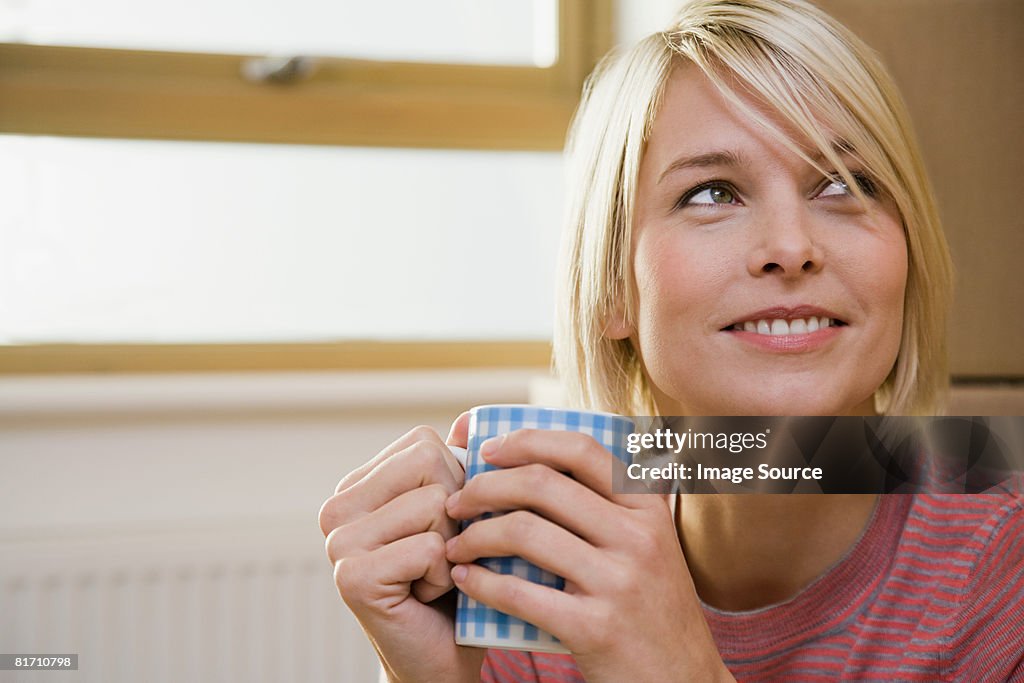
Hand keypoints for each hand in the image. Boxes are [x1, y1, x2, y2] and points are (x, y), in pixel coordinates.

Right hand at [318, 415, 485, 682]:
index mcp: (357, 485)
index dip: (455, 483)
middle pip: (431, 465)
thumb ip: (459, 465)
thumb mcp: (459, 514)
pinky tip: (423, 596)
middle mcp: (337, 508)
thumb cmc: (454, 581)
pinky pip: (431, 548)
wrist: (439, 657)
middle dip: (456, 512)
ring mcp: (338, 542)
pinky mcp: (352, 577)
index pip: (425, 443)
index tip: (441, 525)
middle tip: (438, 554)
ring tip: (431, 575)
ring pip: (435, 505)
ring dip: (452, 547)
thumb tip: (469, 418)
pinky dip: (444, 576)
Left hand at [444, 429, 733, 682]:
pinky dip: (481, 583)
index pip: (580, 449)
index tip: (487, 449)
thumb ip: (605, 508)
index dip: (526, 440)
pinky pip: (521, 592)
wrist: (683, 682)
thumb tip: (531, 463)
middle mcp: (638, 536)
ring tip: (454, 546)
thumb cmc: (652, 609)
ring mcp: (619, 582)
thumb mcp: (648, 546)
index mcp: (648, 507)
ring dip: (474, 535)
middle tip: (456, 502)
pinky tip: (464, 580)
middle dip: (484, 487)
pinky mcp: (597, 628)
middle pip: (542, 484)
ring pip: (525, 532)